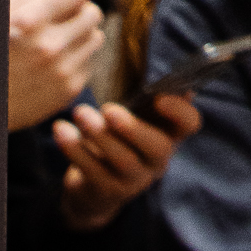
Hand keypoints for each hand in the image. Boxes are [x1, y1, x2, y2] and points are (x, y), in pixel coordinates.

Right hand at [9, 0, 103, 131]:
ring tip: (60, 45)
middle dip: (80, 15)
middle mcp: (49, 46)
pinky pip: (89, 64)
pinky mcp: (68, 91)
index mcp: (31, 21)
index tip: (67, 1)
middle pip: (93, 14)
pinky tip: (56, 67)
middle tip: (63, 24)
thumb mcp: (4, 15)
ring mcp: (61, 71)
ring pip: (96, 38)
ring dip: (81, 38)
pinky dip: (77, 62)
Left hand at [53, 94, 201, 229]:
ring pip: (121, 159)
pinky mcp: (107, 191)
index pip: (190, 125)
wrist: (94, 188)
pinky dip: (73, 148)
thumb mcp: (133, 116)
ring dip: (99, 134)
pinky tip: (60, 129)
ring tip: (79, 112)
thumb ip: (142, 96)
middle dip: (132, 127)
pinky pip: (91, 169)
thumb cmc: (118, 138)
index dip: (180, 111)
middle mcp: (157, 161)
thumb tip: (152, 59)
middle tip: (108, 108)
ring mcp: (133, 180)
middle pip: (156, 147)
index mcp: (169, 135)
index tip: (160, 97)